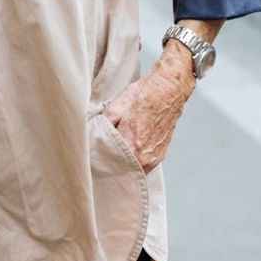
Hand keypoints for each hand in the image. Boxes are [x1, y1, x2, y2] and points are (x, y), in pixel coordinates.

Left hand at [102, 45, 196, 171]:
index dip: (101, 165)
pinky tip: (129, 145)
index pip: (111, 168)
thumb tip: (93, 141)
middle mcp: (146, 160)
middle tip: (101, 158)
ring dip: (125, 162)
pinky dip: (135, 157)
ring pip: (134, 168)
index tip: (94, 162)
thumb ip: (102, 130)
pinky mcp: (161, 153)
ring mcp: (155, 158)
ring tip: (116, 149)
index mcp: (132, 150)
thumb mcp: (114, 110)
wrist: (168, 89)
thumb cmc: (141, 97)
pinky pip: (143, 162)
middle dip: (112, 166)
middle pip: (123, 172)